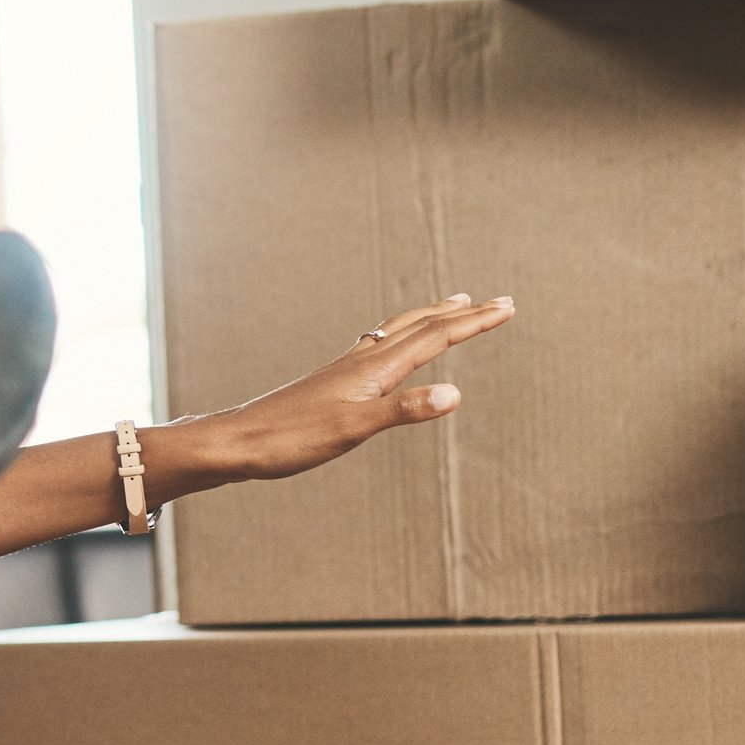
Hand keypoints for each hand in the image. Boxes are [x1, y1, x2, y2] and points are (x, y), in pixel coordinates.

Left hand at [196, 294, 514, 484]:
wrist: (236, 443)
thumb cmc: (290, 439)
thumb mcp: (353, 429)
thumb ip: (403, 411)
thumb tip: (456, 393)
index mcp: (374, 369)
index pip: (435, 337)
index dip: (474, 322)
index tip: (508, 307)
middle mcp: (362, 360)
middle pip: (420, 326)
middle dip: (460, 314)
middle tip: (496, 302)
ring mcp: (345, 369)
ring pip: (398, 332)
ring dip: (430, 318)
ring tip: (452, 308)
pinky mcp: (332, 383)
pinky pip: (377, 347)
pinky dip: (400, 338)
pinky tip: (391, 348)